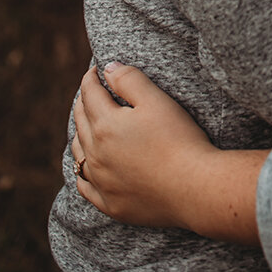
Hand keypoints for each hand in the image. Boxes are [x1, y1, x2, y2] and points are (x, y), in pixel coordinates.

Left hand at [72, 63, 264, 243]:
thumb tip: (108, 69)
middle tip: (91, 90)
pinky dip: (81, 171)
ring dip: (80, 134)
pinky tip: (87, 166)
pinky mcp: (109, 203)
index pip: (90, 94)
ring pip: (78, 153)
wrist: (193, 187)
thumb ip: (129, 80)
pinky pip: (84, 186)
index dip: (92, 77)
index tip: (97, 68)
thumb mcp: (156, 100)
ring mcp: (101, 182)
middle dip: (84, 102)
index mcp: (105, 126)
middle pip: (81, 121)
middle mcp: (96, 155)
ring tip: (86, 123)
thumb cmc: (178, 139)